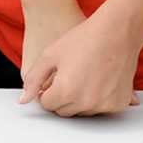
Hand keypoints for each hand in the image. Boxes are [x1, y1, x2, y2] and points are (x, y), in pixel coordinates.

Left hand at [21, 12, 139, 115]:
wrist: (117, 31)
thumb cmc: (84, 39)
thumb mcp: (50, 55)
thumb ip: (33, 79)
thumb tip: (23, 100)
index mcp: (65, 91)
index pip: (47, 104)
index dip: (48, 90)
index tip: (56, 77)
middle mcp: (85, 102)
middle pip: (64, 110)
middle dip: (62, 96)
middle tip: (70, 75)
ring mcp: (104, 104)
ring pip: (82, 111)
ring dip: (80, 99)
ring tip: (84, 75)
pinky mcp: (118, 103)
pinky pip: (101, 108)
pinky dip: (99, 99)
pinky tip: (99, 79)